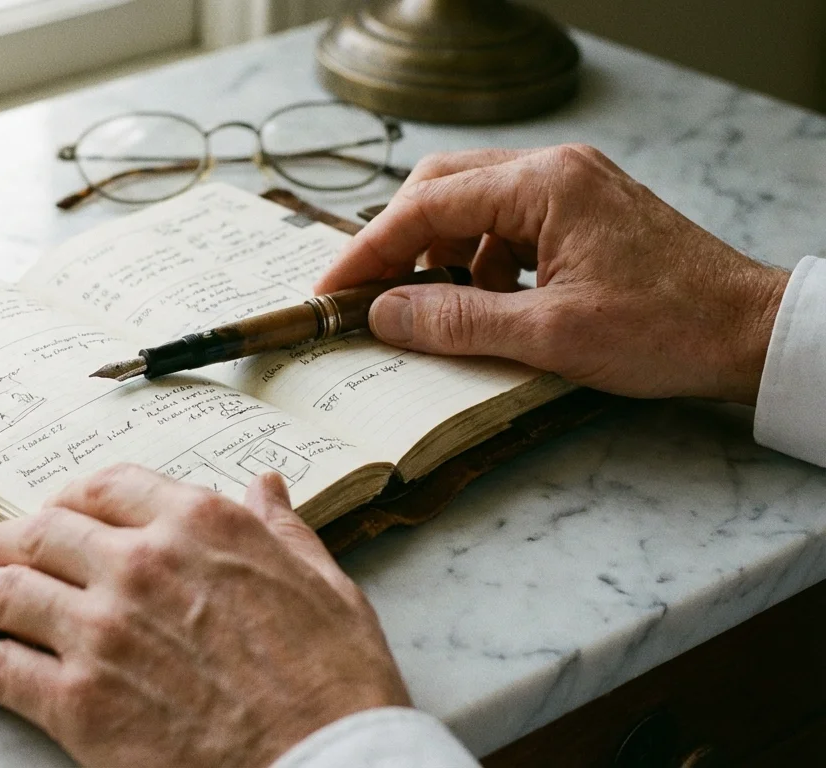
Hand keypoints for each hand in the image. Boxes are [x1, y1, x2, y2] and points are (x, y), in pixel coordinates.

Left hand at [0, 466, 408, 767]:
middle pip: (43, 533)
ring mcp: (101, 632)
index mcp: (198, 526)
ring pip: (6, 593)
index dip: (71, 496)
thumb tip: (266, 488)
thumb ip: (281, 531)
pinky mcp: (78, 703)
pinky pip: (0, 668)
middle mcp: (139, 565)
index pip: (109, 486)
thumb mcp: (325, 584)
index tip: (56, 508)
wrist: (326, 765)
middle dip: (5, 539)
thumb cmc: (334, 681)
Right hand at [315, 144, 789, 403]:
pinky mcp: (584, 213)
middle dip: (400, 242)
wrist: (750, 332)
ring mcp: (572, 188)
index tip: (332, 289)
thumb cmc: (666, 329)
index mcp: (544, 184)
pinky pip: (508, 225)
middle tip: (369, 295)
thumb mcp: (548, 336)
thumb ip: (455, 321)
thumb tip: (382, 313)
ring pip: (473, 206)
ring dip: (441, 255)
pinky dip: (480, 262)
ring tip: (434, 310)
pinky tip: (486, 304)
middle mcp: (555, 171)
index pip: (427, 204)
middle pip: (443, 188)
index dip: (369, 249)